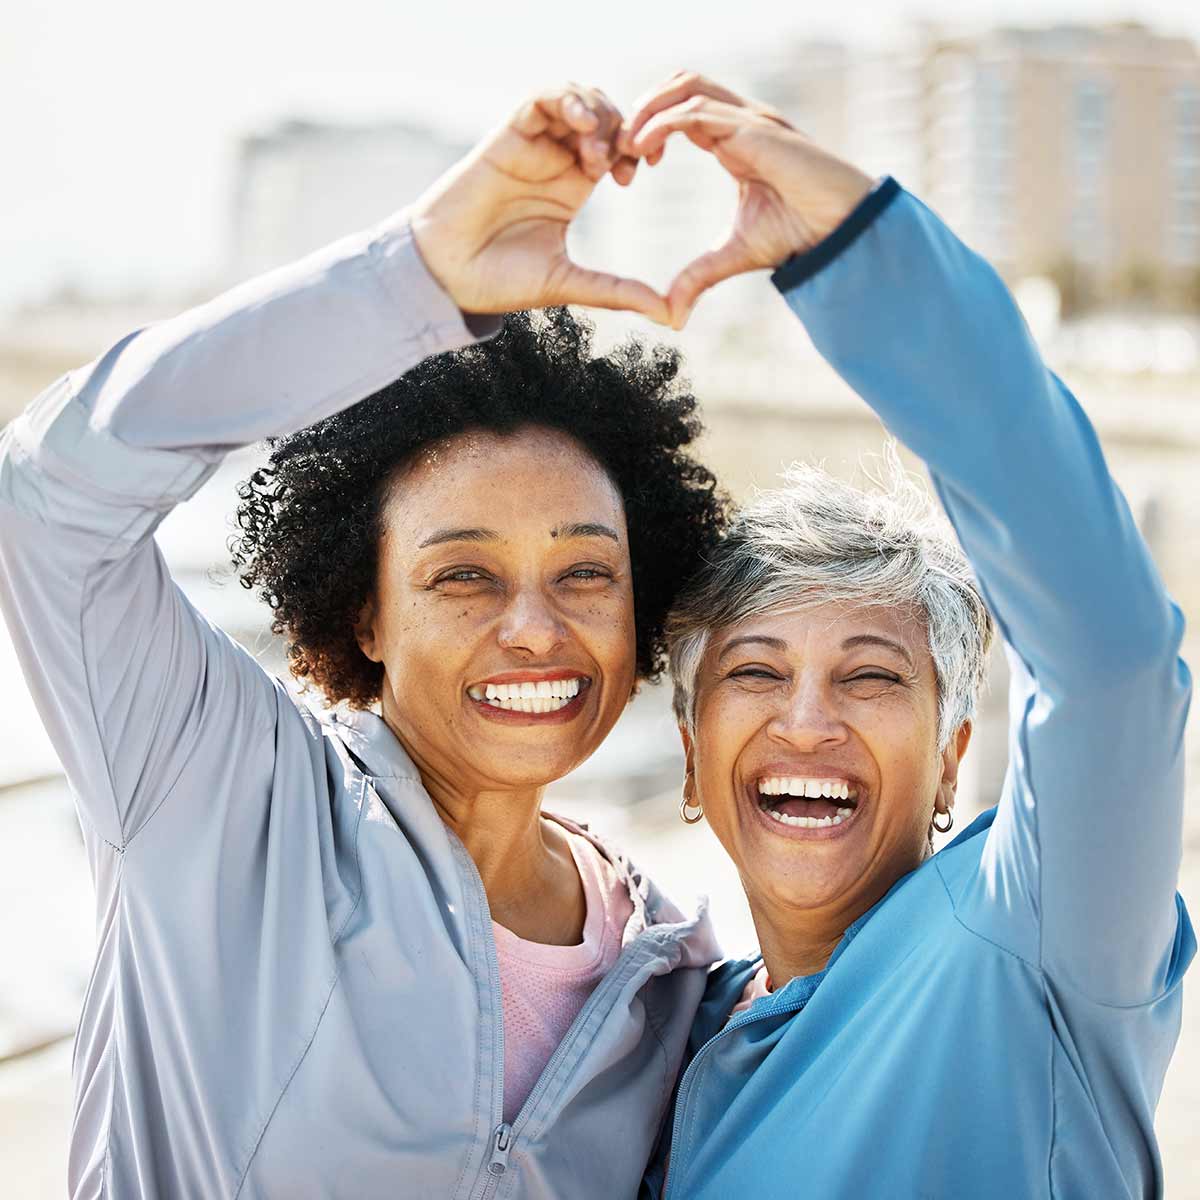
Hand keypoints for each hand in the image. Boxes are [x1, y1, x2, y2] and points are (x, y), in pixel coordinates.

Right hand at [410, 85, 668, 324]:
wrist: (446, 276)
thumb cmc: (500, 282)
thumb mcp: (570, 284)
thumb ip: (619, 293)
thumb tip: (670, 315)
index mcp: (571, 189)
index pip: (616, 148)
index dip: (635, 150)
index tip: (637, 173)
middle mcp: (554, 162)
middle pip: (603, 116)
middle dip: (623, 129)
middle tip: (624, 162)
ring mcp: (531, 147)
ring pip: (577, 100)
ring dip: (598, 115)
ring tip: (597, 152)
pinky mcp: (507, 136)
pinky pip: (541, 98)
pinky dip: (566, 99)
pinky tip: (581, 123)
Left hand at [621, 73, 875, 327]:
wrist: (839, 231)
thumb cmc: (800, 236)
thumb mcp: (733, 256)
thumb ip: (698, 277)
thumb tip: (671, 316)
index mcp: (735, 140)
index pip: (682, 113)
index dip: (649, 131)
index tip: (628, 166)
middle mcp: (742, 120)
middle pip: (681, 84)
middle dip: (643, 109)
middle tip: (617, 149)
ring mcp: (749, 119)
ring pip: (686, 86)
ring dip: (648, 109)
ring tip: (625, 146)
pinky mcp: (753, 129)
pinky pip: (696, 111)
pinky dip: (663, 123)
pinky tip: (643, 150)